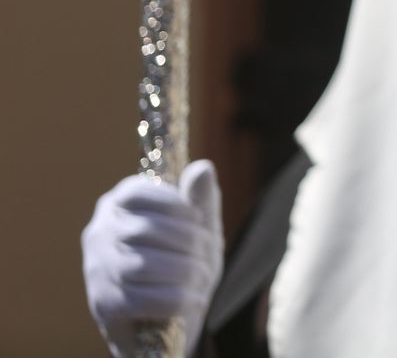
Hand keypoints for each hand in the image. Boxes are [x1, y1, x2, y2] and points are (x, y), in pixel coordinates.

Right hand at [82, 160, 223, 357]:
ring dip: (185, 272)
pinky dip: (177, 299)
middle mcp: (99, 233)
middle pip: (146, 229)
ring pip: (144, 264)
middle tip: (208, 257)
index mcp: (118, 204)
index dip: (175, 206)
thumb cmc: (184, 264)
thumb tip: (203, 167)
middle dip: (189, 243)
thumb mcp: (200, 229)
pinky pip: (143, 298)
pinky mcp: (103, 305)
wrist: (170, 321)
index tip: (197, 221)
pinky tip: (193, 301)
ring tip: (202, 279)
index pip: (138, 192)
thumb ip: (202, 200)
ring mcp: (96, 270)